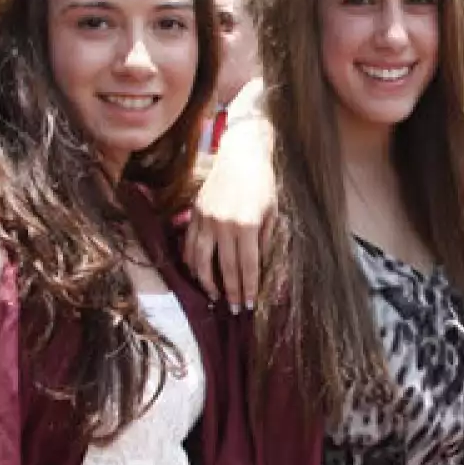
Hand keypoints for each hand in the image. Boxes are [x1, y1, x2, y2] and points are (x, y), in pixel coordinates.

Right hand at [183, 80, 276, 308]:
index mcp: (247, 226)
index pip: (247, 267)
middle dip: (232, 293)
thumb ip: (266, 241)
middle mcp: (224, 225)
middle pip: (224, 269)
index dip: (248, 289)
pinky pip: (189, 245)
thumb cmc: (263, 184)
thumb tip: (259, 269)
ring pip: (201, 261)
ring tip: (216, 297)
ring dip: (207, 283)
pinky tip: (198, 274)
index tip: (250, 305)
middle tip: (237, 310)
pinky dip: (191, 263)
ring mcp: (206, 219)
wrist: (241, 154)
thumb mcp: (273, 212)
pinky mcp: (195, 212)